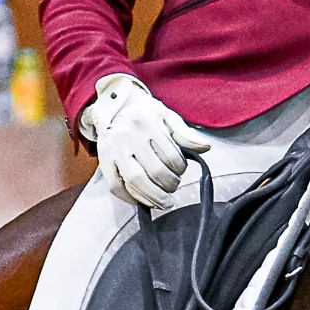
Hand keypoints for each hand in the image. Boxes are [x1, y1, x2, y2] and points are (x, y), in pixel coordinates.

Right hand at [82, 73, 208, 209]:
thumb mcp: (167, 117)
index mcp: (147, 122)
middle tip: (174, 186)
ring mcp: (113, 149)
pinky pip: (115, 186)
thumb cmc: (144, 115)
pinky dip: (130, 198)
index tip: (181, 170)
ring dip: (153, 196)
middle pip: (154, 171)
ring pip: (135, 181)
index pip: (171, 155)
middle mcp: (128, 135)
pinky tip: (142, 200)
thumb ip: (186, 133)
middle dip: (169, 185)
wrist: (115, 107)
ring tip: (164, 201)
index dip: (180, 168)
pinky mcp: (104, 160)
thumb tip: (205, 147)